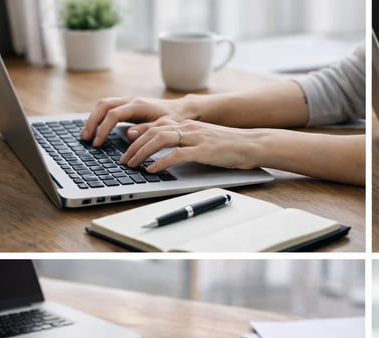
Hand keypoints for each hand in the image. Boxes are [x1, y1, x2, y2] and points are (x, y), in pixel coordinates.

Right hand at [80, 96, 192, 146]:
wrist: (182, 109)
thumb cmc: (175, 119)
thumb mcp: (165, 126)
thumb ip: (148, 130)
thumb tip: (129, 135)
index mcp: (138, 105)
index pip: (113, 115)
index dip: (103, 129)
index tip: (98, 143)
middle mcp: (130, 100)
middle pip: (103, 106)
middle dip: (92, 122)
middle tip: (85, 138)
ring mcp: (128, 101)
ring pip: (103, 105)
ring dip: (93, 119)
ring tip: (86, 136)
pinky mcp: (128, 106)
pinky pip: (108, 108)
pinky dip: (99, 118)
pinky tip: (96, 130)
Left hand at [119, 120, 265, 172]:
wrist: (254, 144)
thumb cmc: (233, 147)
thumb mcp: (207, 141)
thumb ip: (189, 144)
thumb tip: (172, 156)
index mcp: (189, 125)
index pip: (157, 127)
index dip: (139, 137)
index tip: (128, 148)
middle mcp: (190, 128)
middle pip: (153, 132)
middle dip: (134, 146)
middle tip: (124, 160)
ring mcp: (196, 138)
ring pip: (160, 140)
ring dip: (142, 153)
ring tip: (132, 164)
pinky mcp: (203, 150)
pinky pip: (176, 154)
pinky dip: (161, 162)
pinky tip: (152, 170)